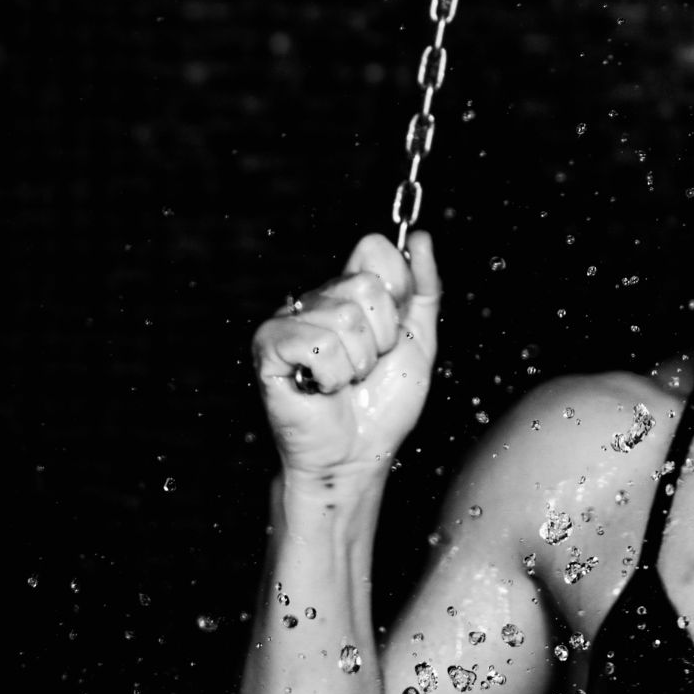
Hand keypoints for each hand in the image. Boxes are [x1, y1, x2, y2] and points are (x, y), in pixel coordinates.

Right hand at [253, 231, 439, 479]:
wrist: (357, 456)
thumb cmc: (382, 405)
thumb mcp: (418, 342)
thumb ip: (424, 290)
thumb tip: (419, 238)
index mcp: (349, 292)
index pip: (375, 249)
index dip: (398, 290)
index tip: (394, 330)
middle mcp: (316, 298)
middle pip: (365, 285)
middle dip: (381, 338)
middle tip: (366, 367)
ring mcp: (288, 319)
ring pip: (344, 317)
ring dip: (358, 363)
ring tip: (344, 381)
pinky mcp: (269, 346)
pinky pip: (317, 342)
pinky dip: (332, 375)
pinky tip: (321, 388)